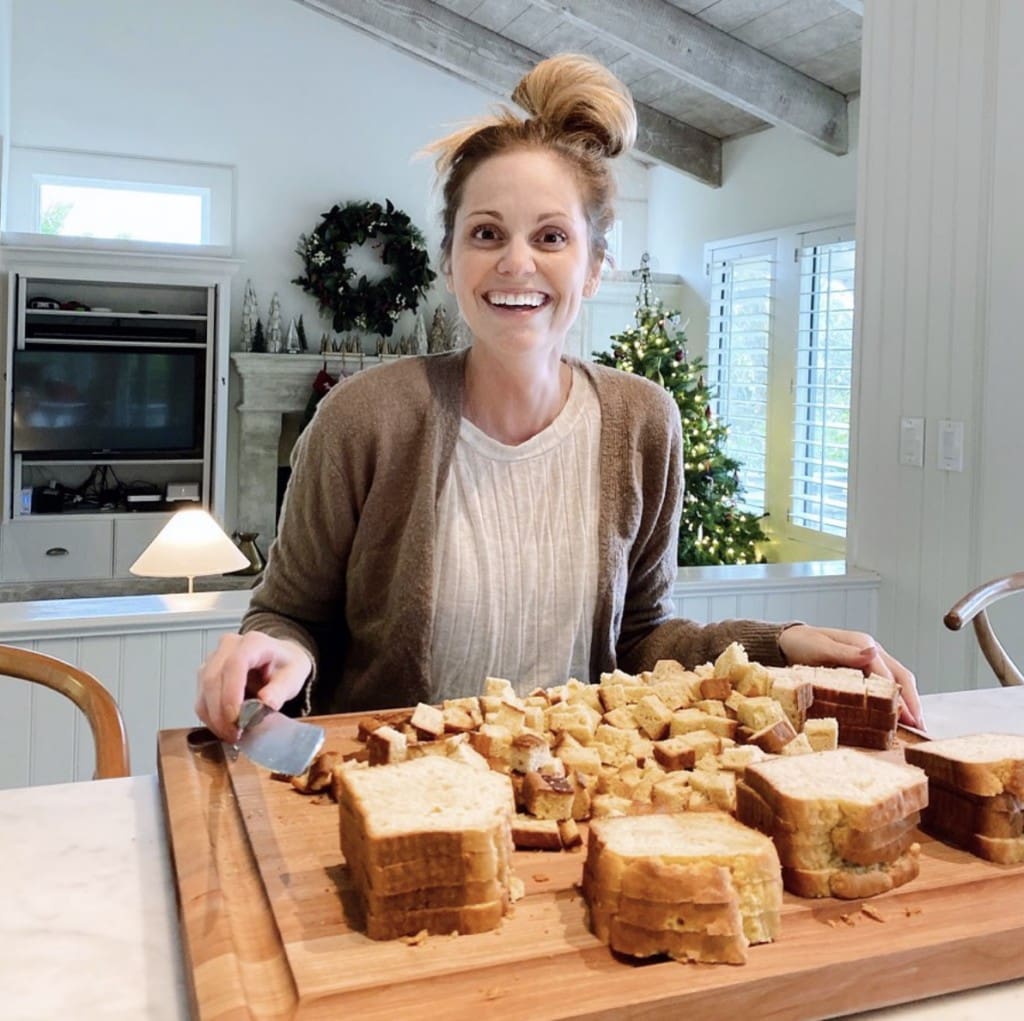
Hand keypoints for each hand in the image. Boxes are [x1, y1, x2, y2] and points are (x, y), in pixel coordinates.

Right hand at [195, 631, 313, 741]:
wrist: (278, 660)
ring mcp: (214, 659)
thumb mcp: (294, 675)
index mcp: (254, 642)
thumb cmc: (285, 665)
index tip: (236, 718)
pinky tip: (225, 727)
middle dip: (221, 713)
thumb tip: (266, 703)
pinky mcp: (206, 674)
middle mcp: (229, 646)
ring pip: (203, 691)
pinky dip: (210, 717)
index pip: (235, 664)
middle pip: (213, 679)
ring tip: (232, 734)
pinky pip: (201, 698)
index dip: (231, 693)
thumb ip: (281, 689)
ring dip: (214, 718)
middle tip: (235, 734)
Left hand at [778, 624, 923, 728]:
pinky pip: (886, 685)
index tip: (908, 717)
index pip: (888, 673)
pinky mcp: (864, 670)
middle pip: (901, 677)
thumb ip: (845, 653)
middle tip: (920, 727)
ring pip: (898, 681)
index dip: (899, 695)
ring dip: (909, 702)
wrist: (789, 641)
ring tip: (915, 726)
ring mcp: (869, 660)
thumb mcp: (819, 647)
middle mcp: (871, 651)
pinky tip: (898, 716)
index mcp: (863, 643)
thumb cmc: (802, 643)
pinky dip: (895, 700)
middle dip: (913, 701)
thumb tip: (873, 653)